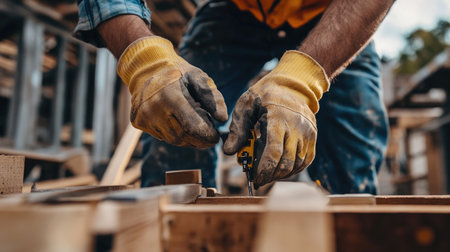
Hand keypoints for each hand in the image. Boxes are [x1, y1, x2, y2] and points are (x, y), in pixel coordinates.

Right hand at [117, 36, 227, 147]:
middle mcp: (154, 109)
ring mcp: (144, 117)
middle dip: (200, 140)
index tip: (216, 136)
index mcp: (171, 96)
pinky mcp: (139, 122)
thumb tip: (223, 118)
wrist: (146, 68)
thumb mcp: (198, 77)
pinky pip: (162, 136)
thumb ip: (212, 97)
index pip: (192, 126)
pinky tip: (181, 126)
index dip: (207, 135)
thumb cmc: (178, 73)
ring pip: (172, 139)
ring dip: (188, 140)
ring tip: (198, 132)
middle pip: (183, 136)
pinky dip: (175, 135)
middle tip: (210, 138)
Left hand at [224, 51, 328, 186]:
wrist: (291, 84)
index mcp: (277, 119)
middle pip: (286, 162)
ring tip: (268, 174)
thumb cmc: (264, 95)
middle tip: (258, 179)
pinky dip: (294, 169)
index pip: (274, 152)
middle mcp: (296, 127)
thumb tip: (228, 151)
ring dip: (281, 174)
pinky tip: (282, 170)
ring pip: (297, 164)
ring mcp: (307, 132)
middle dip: (270, 175)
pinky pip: (306, 160)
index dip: (264, 170)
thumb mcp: (245, 106)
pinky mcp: (312, 136)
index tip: (254, 178)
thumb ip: (237, 129)